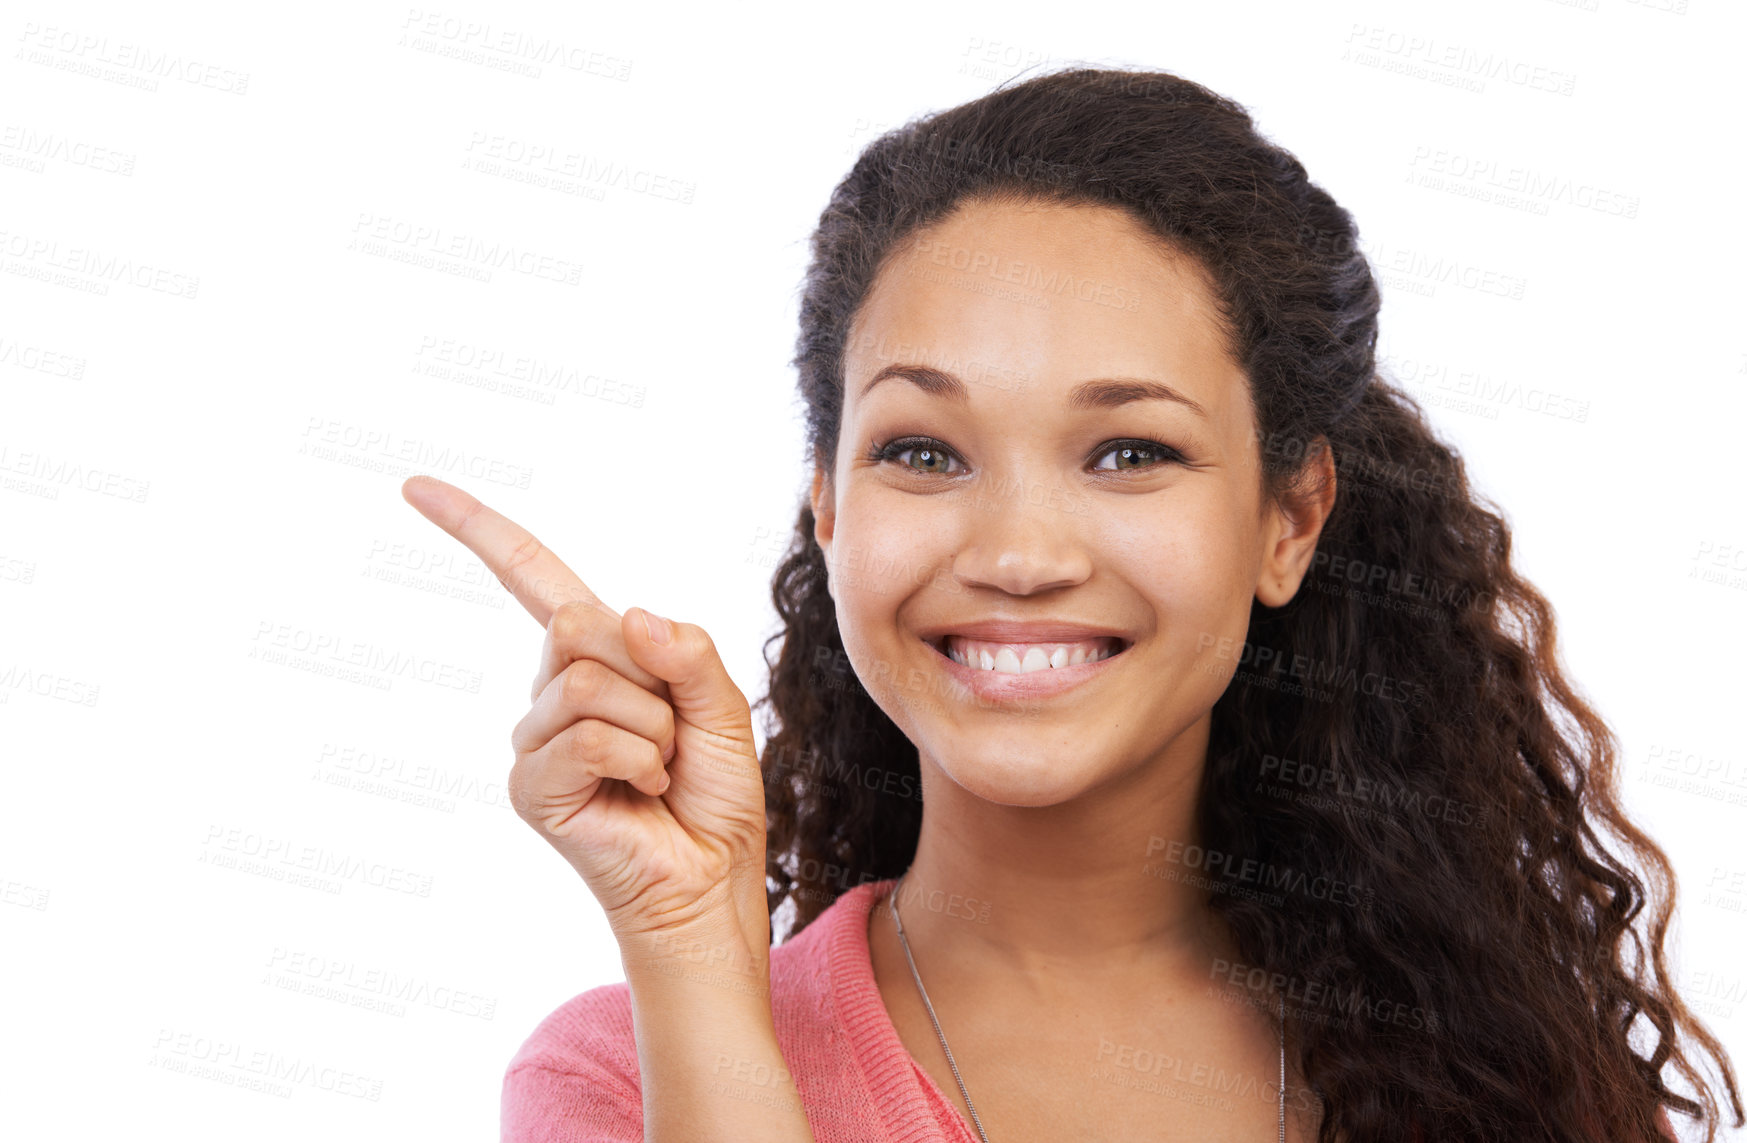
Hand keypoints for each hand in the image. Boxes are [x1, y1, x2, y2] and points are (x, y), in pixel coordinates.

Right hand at [400, 476, 769, 953]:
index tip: (413, 485)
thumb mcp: (721, 703)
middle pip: (580, 622)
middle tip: (670, 731)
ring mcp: (534, 739)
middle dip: (651, 673)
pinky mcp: (530, 787)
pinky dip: (637, 756)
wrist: (711, 877)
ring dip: (651, 722)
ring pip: (587, 681)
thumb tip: (628, 616)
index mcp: (593, 657)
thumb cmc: (714, 792)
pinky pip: (587, 735)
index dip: (477, 529)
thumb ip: (687, 651)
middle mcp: (551, 691)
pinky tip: (643, 789)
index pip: (529, 577)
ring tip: (658, 766)